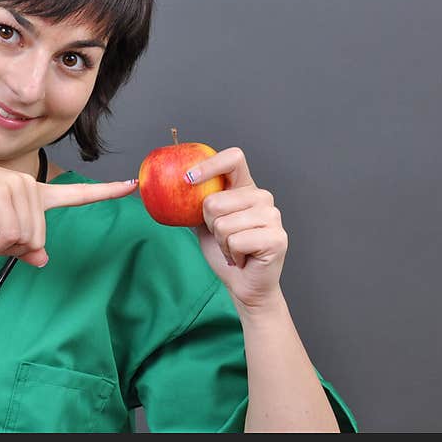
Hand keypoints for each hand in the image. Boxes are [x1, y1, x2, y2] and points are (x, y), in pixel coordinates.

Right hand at [0, 150, 137, 267]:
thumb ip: (19, 245)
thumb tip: (43, 261)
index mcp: (34, 194)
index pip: (77, 194)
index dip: (106, 192)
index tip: (133, 185)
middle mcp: (33, 187)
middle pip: (39, 241)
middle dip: (10, 247)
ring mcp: (21, 187)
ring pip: (26, 240)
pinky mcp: (6, 192)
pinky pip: (12, 235)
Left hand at [185, 147, 288, 310]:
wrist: (244, 282)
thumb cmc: (225, 250)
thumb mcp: (204, 222)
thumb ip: (194, 202)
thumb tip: (164, 186)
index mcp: (246, 187)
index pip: (233, 158)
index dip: (209, 165)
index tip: (188, 179)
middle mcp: (263, 197)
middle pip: (215, 201)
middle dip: (209, 225)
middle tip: (222, 237)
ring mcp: (273, 217)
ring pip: (223, 224)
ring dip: (221, 242)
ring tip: (233, 248)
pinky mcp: (277, 238)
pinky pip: (236, 241)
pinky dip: (232, 253)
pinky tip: (242, 258)